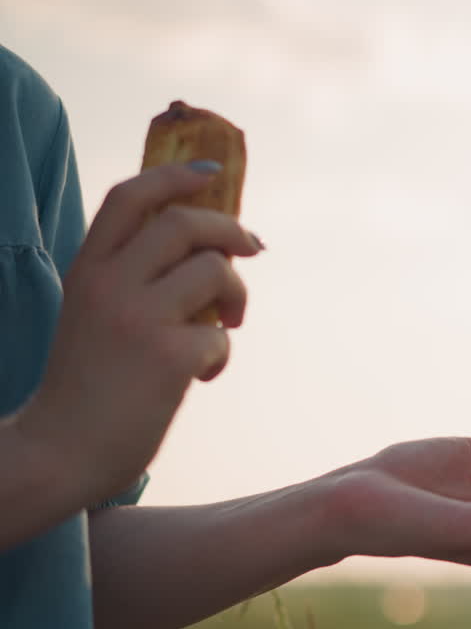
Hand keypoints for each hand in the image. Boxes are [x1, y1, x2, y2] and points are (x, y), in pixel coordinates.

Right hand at [23, 163, 261, 496]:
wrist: (60, 453)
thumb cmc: (86, 387)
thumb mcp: (93, 315)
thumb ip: (132, 279)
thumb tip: (206, 250)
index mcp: (87, 270)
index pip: (130, 197)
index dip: (174, 177)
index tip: (211, 174)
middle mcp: (109, 284)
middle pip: (184, 223)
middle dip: (231, 230)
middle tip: (252, 248)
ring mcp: (139, 318)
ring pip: (214, 270)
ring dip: (236, 295)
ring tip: (229, 324)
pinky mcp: (168, 356)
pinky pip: (221, 336)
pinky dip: (221, 355)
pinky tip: (201, 376)